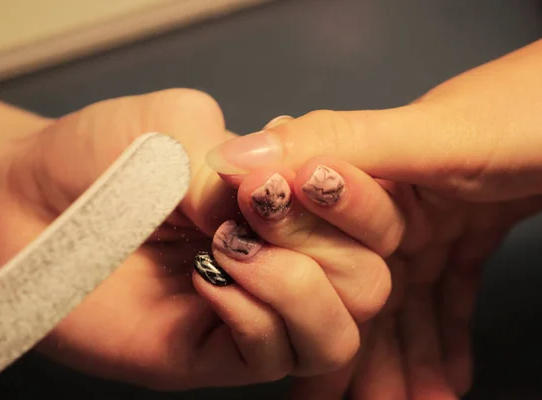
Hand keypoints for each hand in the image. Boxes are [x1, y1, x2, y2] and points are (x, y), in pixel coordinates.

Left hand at [0, 88, 390, 389]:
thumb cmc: (100, 155)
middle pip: (369, 283)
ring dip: (301, 287)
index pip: (374, 218)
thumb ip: (237, 160)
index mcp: (289, 205)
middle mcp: (282, 261)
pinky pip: (273, 358)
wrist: (27, 203)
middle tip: (258, 208)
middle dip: (327, 242)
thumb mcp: (176, 126)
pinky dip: (254, 315)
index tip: (300, 172)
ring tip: (232, 248)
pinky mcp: (207, 355)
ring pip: (337, 335)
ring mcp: (248, 314)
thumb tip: (269, 211)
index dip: (358, 197)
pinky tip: (207, 278)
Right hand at [206, 39, 541, 397]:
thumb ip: (338, 146)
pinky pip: (447, 296)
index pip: (311, 247)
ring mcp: (427, 218)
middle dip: (353, 351)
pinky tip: (444, 379)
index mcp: (359, 170)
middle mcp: (386, 199)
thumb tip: (236, 159)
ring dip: (403, 358)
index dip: (297, 306)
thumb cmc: (525, 114)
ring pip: (402, 304)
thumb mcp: (429, 135)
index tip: (293, 365)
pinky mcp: (465, 233)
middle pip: (356, 289)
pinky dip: (444, 338)